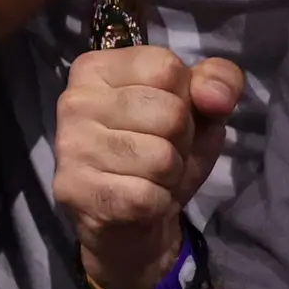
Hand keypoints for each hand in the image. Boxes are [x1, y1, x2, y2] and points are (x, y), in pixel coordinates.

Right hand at [52, 46, 241, 288]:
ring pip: (160, 158)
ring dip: (170, 175)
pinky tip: (138, 200)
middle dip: (180, 141)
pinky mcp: (73, 189)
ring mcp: (70, 145)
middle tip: (159, 151)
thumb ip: (218, 80)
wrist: (132, 221)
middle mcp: (74, 99)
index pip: (167, 69)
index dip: (185, 99)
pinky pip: (145, 196)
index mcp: (97, 68)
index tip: (166, 116)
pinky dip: (157, 203)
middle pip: (169, 113)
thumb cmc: (162, 150)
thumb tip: (214, 97)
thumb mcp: (199, 109)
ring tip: (149, 176)